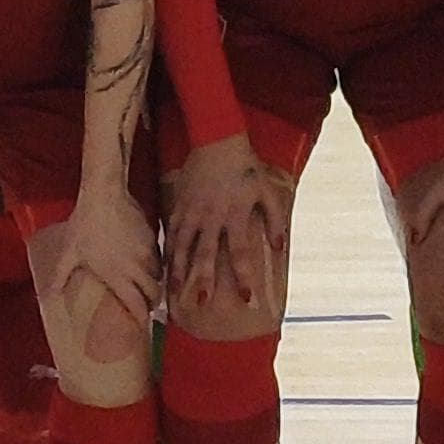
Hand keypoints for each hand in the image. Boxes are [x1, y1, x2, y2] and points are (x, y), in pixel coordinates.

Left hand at [53, 186, 161, 363]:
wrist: (104, 196)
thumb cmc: (84, 225)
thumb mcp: (69, 252)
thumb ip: (60, 276)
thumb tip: (48, 296)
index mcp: (118, 275)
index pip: (137, 304)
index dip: (140, 317)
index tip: (140, 324)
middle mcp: (137, 268)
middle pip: (154, 294)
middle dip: (151, 303)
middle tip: (145, 306)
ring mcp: (147, 253)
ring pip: (159, 276)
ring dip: (154, 284)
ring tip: (146, 288)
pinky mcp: (153, 240)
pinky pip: (159, 259)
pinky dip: (155, 267)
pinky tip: (146, 266)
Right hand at [161, 136, 287, 318]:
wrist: (217, 141)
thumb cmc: (246, 168)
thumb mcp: (268, 192)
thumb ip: (276, 221)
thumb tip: (278, 249)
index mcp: (235, 216)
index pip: (240, 253)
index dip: (244, 277)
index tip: (247, 299)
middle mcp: (211, 218)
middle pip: (206, 255)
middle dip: (204, 280)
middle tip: (201, 303)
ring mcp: (192, 212)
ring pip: (183, 246)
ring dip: (179, 270)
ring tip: (175, 291)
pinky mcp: (179, 205)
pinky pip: (171, 232)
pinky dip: (168, 250)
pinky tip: (165, 265)